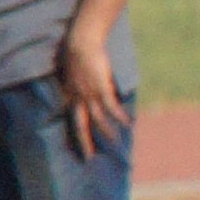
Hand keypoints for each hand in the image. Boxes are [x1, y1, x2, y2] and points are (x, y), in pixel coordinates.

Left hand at [55, 27, 119, 154]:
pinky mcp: (100, 88)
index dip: (76, 131)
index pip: (72, 117)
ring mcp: (89, 93)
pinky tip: (129, 123)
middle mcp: (77, 97)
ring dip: (106, 132)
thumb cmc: (78, 51)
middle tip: (89, 157)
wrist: (81, 42)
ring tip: (116, 143)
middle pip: (80, 124)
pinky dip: (119, 116)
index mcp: (70, 93)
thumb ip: (78, 81)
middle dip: (84, 141)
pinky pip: (111, 107)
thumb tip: (89, 86)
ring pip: (97, 119)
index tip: (80, 144)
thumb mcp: (74, 70)